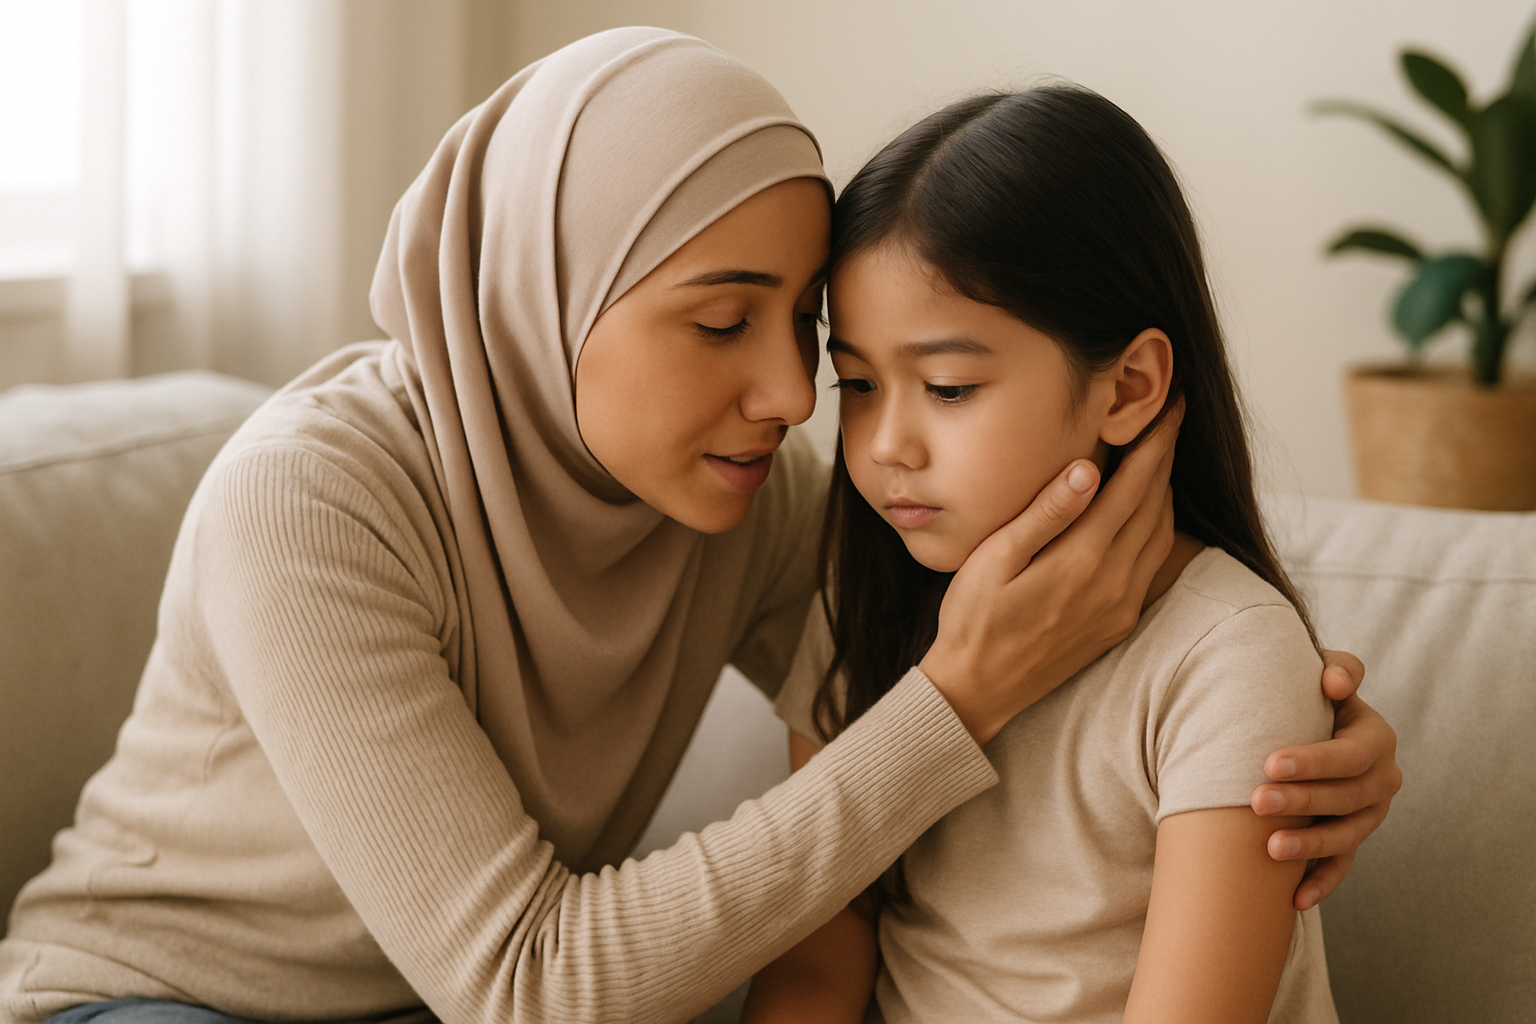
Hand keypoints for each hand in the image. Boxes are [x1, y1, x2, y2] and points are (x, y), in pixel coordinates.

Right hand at [920, 403, 1181, 743]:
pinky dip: (1157, 529)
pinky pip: (1152, 565)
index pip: (1135, 487)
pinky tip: (1144, 515)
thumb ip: (1045, 513)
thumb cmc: (972, 620)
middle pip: (1156, 506)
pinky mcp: (1118, 624)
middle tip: (1169, 419)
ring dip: (1165, 493)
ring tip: (1159, 458)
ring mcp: (1120, 607)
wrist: (977, 690)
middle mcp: (1113, 583)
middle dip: (1166, 458)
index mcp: (1082, 560)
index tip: (1170, 406)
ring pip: (1161, 536)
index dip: (1156, 443)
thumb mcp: (995, 559)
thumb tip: (1088, 468)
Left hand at [1250, 650, 1401, 910]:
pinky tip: (1294, 900)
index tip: (1270, 763)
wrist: (1308, 724)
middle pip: (1345, 797)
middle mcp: (1382, 780)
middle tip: (1256, 801)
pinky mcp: (1353, 840)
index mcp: (1376, 739)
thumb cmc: (1310, 695)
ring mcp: (1370, 815)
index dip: (1313, 761)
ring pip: (1346, 836)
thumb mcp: (1327, 675)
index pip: (1350, 754)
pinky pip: (1341, 867)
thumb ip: (1337, 668)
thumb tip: (1333, 682)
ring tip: (1270, 849)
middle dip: (1301, 801)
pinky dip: (1321, 884)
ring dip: (1310, 845)